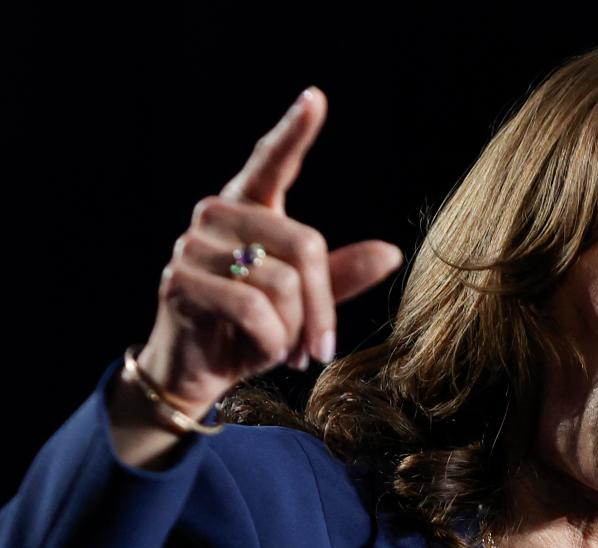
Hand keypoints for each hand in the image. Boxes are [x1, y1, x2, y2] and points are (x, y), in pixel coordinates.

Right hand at [134, 86, 403, 417]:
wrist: (199, 372)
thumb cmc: (252, 330)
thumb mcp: (303, 305)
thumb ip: (340, 277)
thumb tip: (391, 253)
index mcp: (250, 209)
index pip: (272, 163)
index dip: (293, 132)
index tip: (315, 98)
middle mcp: (217, 215)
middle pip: (306, 244)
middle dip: (324, 306)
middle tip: (323, 348)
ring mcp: (193, 245)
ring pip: (281, 282)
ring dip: (295, 330)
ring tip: (287, 350)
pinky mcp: (179, 281)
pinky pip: (253, 309)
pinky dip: (273, 342)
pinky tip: (267, 353)